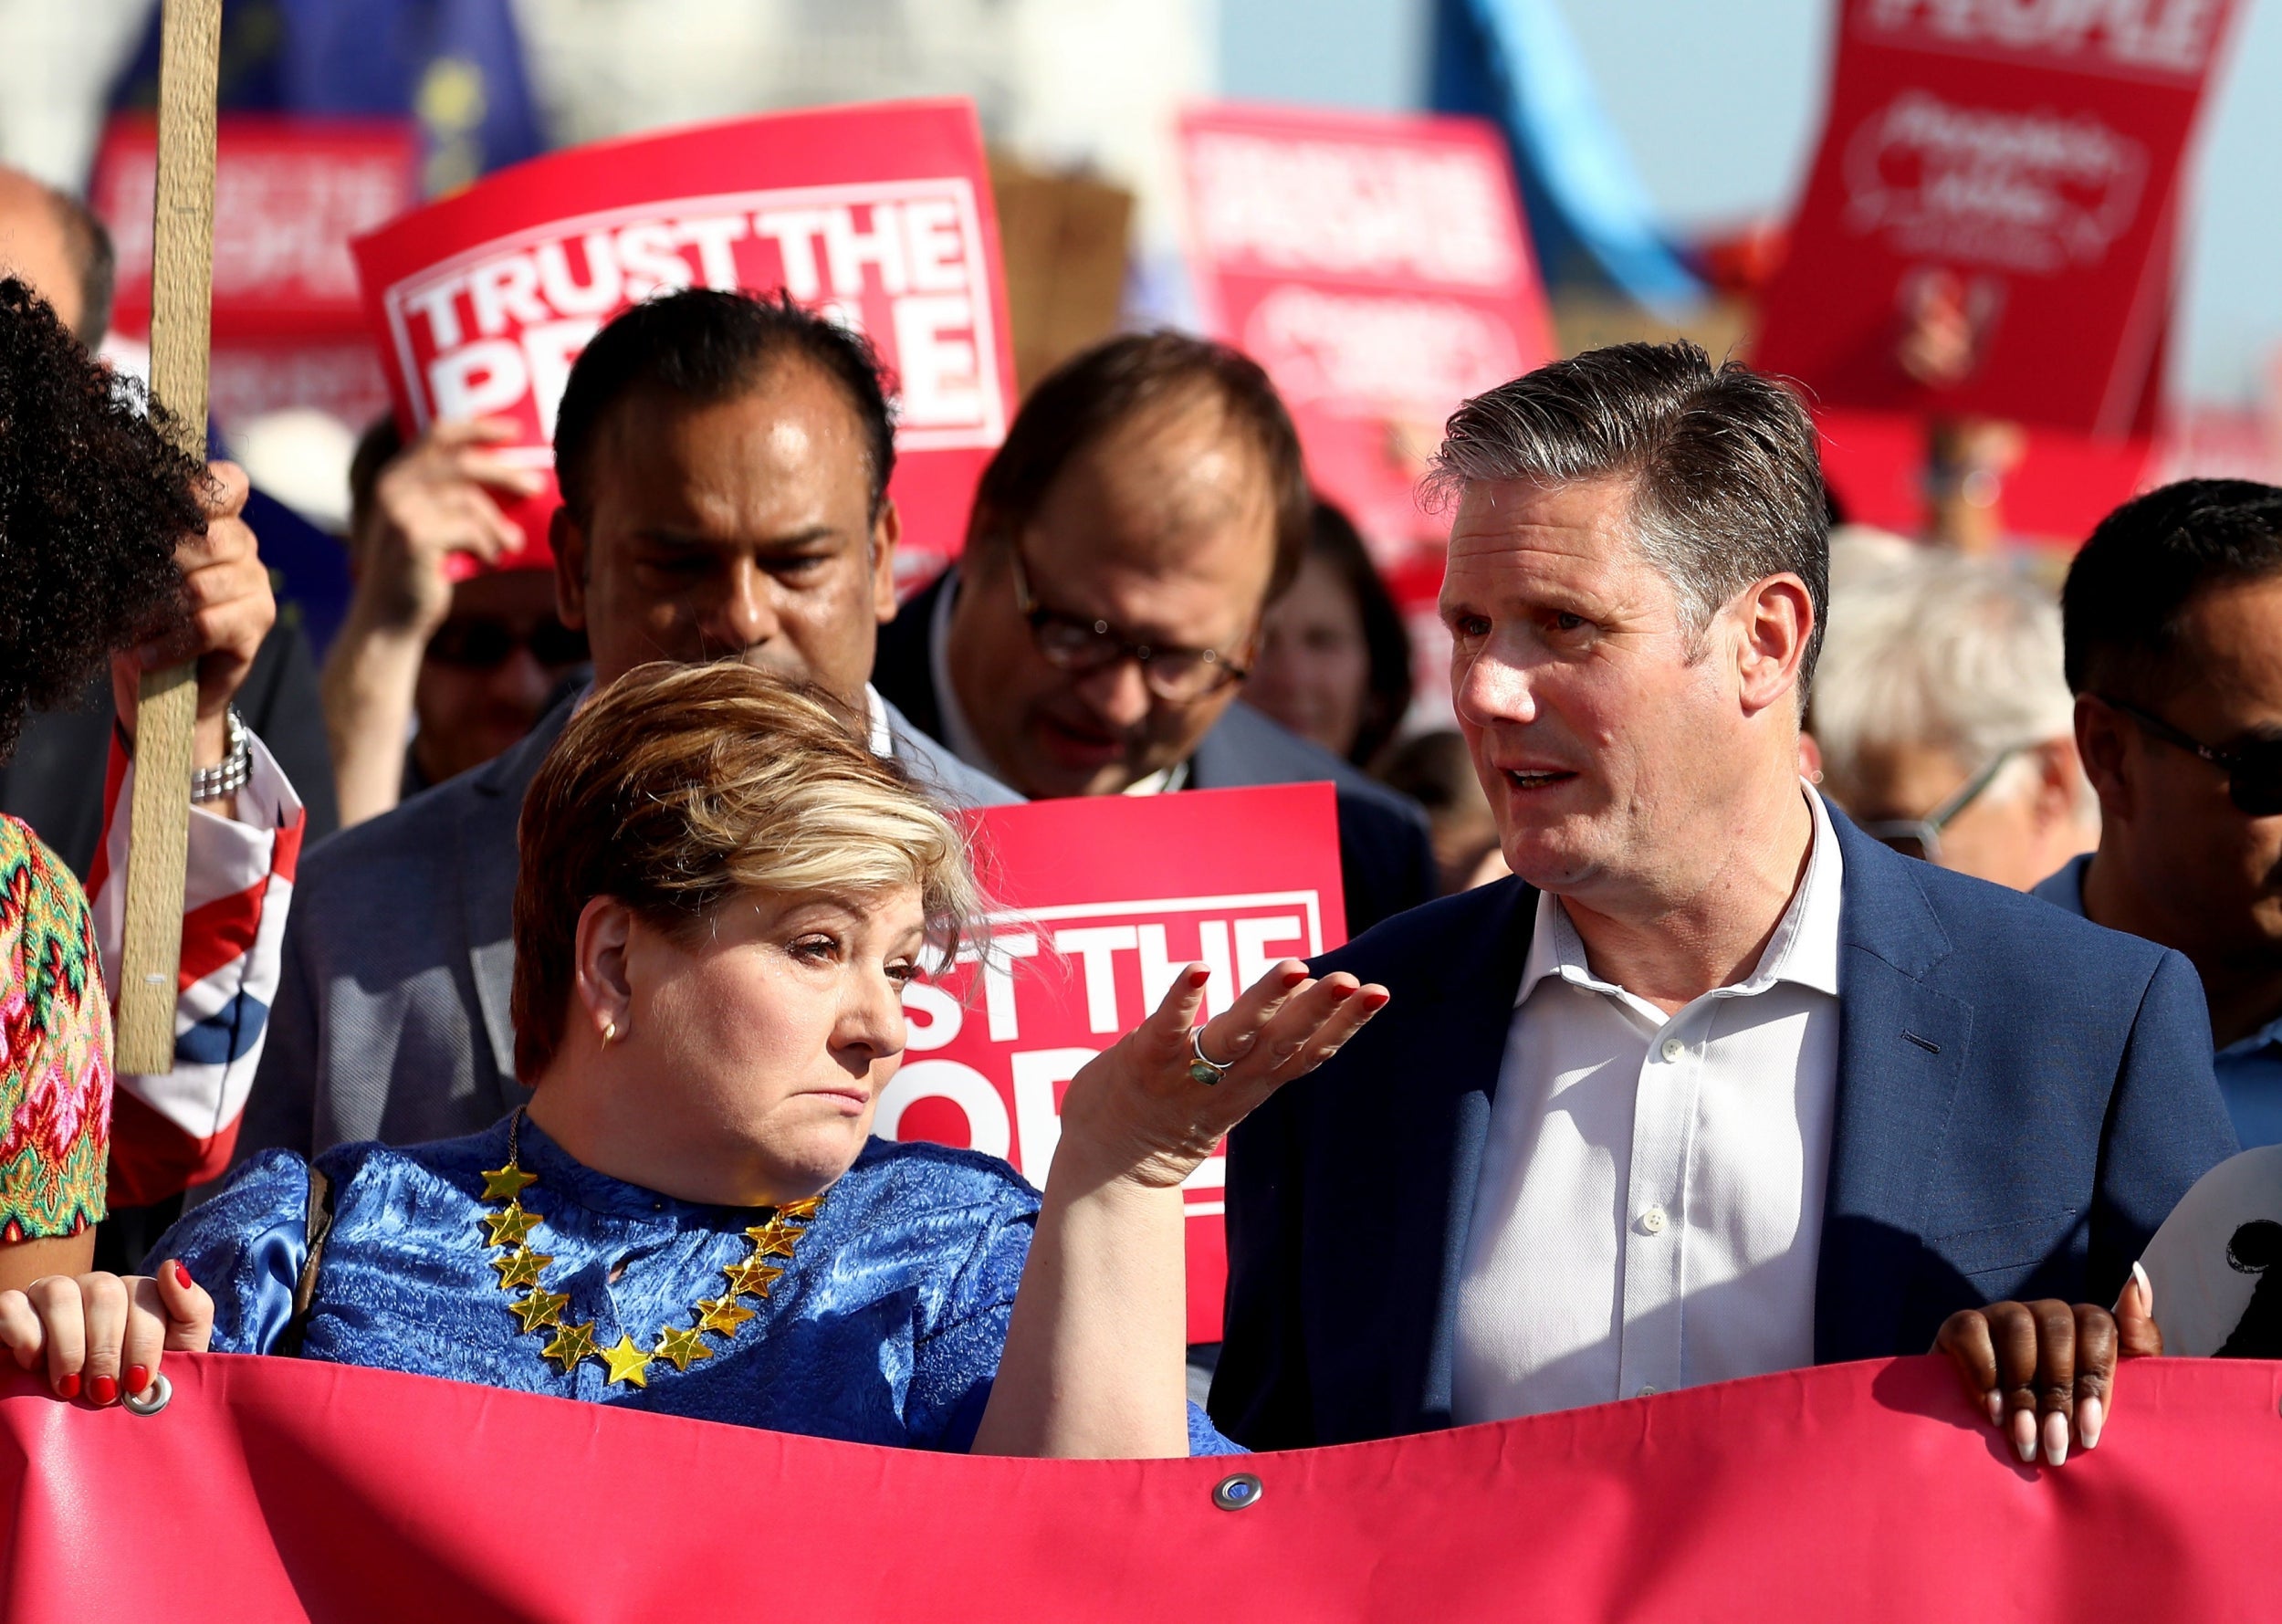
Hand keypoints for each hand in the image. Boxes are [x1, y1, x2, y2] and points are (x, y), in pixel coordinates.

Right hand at [0, 1259, 214, 1404]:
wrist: (83, 1426)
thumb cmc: (133, 1389)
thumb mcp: (178, 1355)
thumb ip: (191, 1311)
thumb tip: (172, 1266)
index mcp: (138, 1295)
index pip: (146, 1295)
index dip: (143, 1343)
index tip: (137, 1383)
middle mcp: (96, 1288)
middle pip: (105, 1292)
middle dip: (107, 1350)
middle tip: (104, 1393)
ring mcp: (53, 1294)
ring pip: (60, 1292)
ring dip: (69, 1346)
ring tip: (71, 1387)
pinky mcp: (14, 1310)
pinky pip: (13, 1306)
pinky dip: (25, 1337)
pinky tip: (35, 1365)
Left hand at [110, 460, 275, 768]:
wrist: (160, 689)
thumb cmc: (140, 621)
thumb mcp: (132, 574)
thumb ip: (141, 542)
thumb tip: (112, 514)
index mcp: (218, 523)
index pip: (228, 485)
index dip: (202, 488)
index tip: (165, 504)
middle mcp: (243, 548)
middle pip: (208, 537)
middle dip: (160, 565)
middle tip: (129, 593)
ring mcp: (255, 587)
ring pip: (202, 586)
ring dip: (156, 612)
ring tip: (133, 630)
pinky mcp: (255, 627)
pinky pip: (207, 625)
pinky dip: (170, 643)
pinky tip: (147, 655)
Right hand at [349, 418, 543, 639]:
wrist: (390, 620)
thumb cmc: (417, 572)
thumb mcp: (428, 525)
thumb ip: (449, 497)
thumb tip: (510, 476)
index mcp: (394, 477)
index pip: (437, 434)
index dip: (477, 426)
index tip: (513, 430)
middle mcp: (392, 487)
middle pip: (462, 463)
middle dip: (505, 473)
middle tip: (536, 485)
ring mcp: (400, 510)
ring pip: (470, 500)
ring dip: (498, 525)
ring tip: (511, 545)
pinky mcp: (415, 536)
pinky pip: (469, 529)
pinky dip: (487, 545)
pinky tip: (489, 561)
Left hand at [1054, 959, 1389, 1190]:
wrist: (1103, 1172)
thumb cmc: (1162, 1117)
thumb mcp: (1222, 1091)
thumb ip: (1253, 1054)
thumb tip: (1291, 1008)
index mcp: (1250, 1084)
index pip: (1306, 1053)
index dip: (1344, 1026)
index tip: (1380, 993)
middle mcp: (1226, 1082)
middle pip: (1281, 1045)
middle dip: (1320, 1012)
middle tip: (1354, 982)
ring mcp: (1185, 1073)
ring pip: (1234, 1036)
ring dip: (1265, 1001)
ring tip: (1295, 967)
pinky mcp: (1143, 1062)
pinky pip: (1166, 1029)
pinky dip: (1184, 999)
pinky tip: (1201, 968)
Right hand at [1933, 1264, 2161, 1465]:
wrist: (2009, 1437)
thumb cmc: (2071, 1415)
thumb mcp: (2118, 1386)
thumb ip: (2138, 1337)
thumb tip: (2137, 1274)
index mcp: (2084, 1322)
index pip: (2097, 1324)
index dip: (2094, 1376)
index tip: (2090, 1429)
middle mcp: (2044, 1311)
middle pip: (2057, 1327)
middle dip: (2058, 1392)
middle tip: (2056, 1444)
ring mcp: (2002, 1314)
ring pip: (2018, 1328)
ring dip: (2023, 1390)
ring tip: (2025, 1437)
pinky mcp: (1961, 1325)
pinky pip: (1971, 1331)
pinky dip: (1984, 1374)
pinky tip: (1994, 1411)